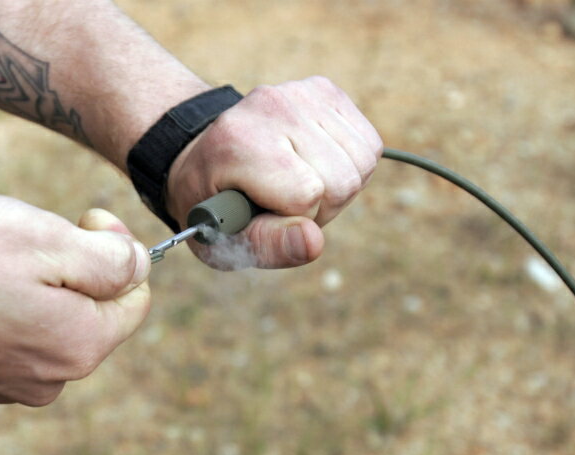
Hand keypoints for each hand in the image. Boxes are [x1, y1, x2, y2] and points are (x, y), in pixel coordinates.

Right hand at [0, 196, 150, 405]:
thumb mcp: (45, 238)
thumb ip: (111, 259)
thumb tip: (140, 266)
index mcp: (81, 346)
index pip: (136, 295)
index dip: (112, 249)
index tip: (74, 221)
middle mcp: (54, 379)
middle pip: (93, 309)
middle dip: (69, 269)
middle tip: (19, 240)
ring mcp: (12, 385)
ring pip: (52, 319)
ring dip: (33, 285)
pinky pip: (14, 334)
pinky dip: (1, 306)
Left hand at [164, 77, 382, 269]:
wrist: (204, 155)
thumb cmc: (215, 206)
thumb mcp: (224, 241)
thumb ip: (267, 246)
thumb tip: (313, 242)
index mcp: (237, 142)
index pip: (308, 194)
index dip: (298, 220)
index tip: (268, 215)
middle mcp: (271, 106)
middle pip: (344, 180)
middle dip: (323, 207)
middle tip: (284, 204)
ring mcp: (301, 92)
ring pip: (364, 162)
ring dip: (338, 187)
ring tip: (297, 185)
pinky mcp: (325, 89)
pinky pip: (369, 144)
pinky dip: (350, 165)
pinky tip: (315, 165)